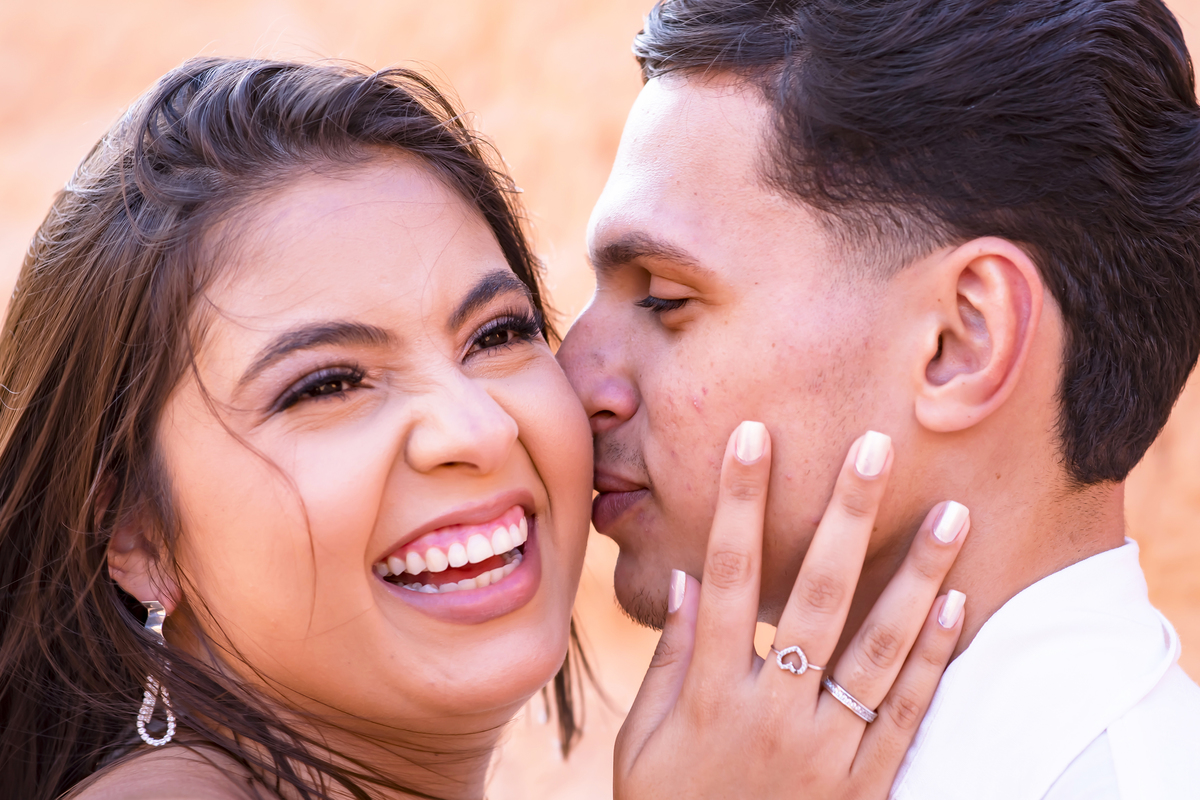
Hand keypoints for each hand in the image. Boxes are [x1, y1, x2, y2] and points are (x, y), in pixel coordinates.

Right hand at [614, 422, 968, 798]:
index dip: (739, 502)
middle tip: (873, 448)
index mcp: (710, 692)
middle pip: (815, 595)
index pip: (728, 576)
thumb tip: (687, 581)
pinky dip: (932, 655)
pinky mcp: (865, 780)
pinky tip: (956, 603)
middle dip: (844, 515)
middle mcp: (774, 710)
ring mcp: (827, 746)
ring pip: (879, 645)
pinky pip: (906, 709)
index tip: (753, 437)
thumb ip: (668, 660)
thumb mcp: (645, 742)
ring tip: (951, 513)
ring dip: (917, 575)